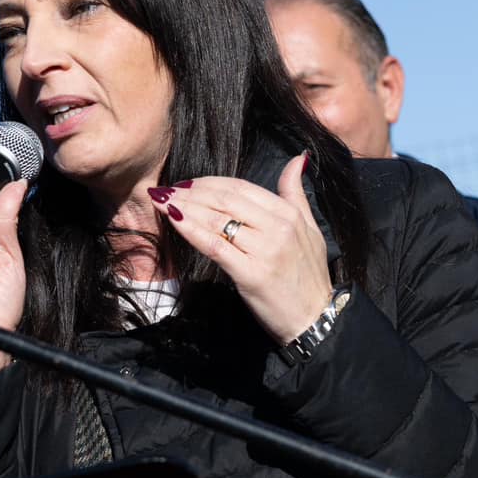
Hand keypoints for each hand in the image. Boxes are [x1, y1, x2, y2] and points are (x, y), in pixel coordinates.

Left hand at [152, 155, 333, 345]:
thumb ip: (296, 193)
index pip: (242, 187)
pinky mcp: (250, 274)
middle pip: (226, 199)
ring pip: (217, 220)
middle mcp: (277, 228)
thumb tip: (297, 158)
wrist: (315, 319)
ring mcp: (264, 251)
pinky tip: (174, 220)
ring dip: (185, 207)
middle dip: (192, 191)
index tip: (188, 183)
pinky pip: (215, 246)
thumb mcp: (310, 229)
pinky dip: (191, 230)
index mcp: (288, 214)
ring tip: (162, 200)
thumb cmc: (309, 276)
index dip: (210, 182)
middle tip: (168, 189)